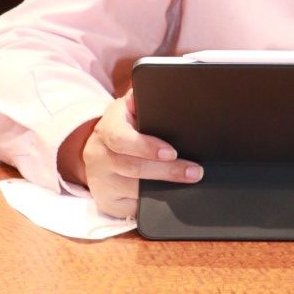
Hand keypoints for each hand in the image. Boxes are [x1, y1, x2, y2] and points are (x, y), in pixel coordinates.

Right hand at [57, 89, 202, 218]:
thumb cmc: (123, 127)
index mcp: (106, 128)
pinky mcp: (107, 202)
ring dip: (164, 188)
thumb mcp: (129, 110)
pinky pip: (132, 207)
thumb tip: (161, 86)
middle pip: (133, 167)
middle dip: (167, 171)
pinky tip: (170, 198)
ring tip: (190, 182)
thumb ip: (141, 99)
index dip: (146, 146)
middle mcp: (99, 155)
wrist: (98, 151)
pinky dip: (153, 204)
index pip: (121, 137)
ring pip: (134, 189)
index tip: (171, 152)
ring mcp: (101, 181)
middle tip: (194, 171)